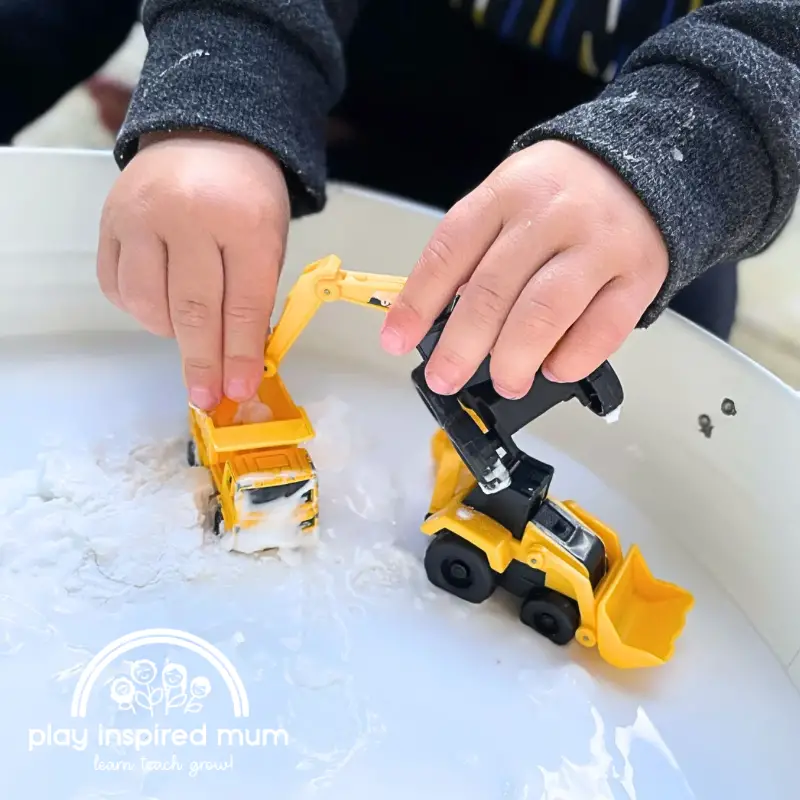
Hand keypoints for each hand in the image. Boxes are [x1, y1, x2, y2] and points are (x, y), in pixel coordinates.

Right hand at [97, 131, 289, 409]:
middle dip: (203, 361)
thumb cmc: (248, 197)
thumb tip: (239, 361)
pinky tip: (159, 309)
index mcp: (245, 221)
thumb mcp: (270, 239)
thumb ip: (255, 295)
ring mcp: (141, 216)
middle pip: (193, 309)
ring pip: (148, 302)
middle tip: (205, 396)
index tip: (239, 390)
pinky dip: (139, 309)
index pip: (244, 303)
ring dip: (169, 333)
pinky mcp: (110, 220)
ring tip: (188, 335)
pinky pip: (117, 285)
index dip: (241, 354)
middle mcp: (188, 216)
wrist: (209, 135)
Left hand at [380, 140, 667, 397]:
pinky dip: (571, 359)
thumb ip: (475, 252)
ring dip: (514, 359)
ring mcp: (598, 245)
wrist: (647, 167)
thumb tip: (436, 318)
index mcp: (506, 193)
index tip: (396, 341)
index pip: (450, 251)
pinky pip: (601, 329)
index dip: (417, 302)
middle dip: (460, 345)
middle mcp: (550, 216)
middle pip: (493, 290)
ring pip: (543, 313)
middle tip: (444, 377)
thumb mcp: (507, 200)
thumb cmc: (563, 194)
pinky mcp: (638, 275)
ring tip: (504, 380)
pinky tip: (552, 368)